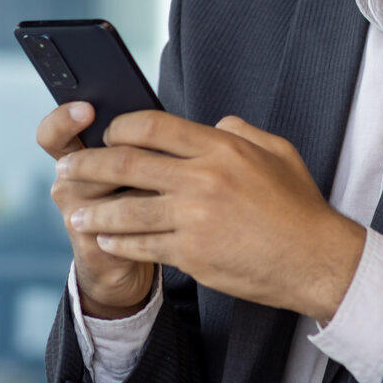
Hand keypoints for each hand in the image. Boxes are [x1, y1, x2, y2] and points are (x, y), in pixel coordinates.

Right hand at [37, 101, 156, 317]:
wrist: (129, 262)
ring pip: (110, 186)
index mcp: (75, 157)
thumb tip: (165, 124)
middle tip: (137, 147)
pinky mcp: (89, 238)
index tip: (87, 110)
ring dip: (143, 182)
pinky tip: (167, 214)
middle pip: (84, 160)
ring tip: (168, 186)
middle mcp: (67, 182)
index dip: (63, 120)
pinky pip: (120, 217)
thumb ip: (136, 143)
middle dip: (115, 154)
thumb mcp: (134, 168)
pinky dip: (147, 212)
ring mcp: (74, 212)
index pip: (52, 133)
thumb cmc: (137, 202)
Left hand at [56, 111, 367, 321]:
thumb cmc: (298, 207)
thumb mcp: (276, 153)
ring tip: (75, 214)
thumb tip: (214, 123)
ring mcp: (195, 218)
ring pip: (126, 210)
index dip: (120, 127)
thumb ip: (241, 132)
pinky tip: (104, 242)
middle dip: (88, 166)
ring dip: (94, 212)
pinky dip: (118, 243)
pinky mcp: (193, 254)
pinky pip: (143, 245)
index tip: (105, 134)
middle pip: (126, 164)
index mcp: (220, 148)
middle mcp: (203, 179)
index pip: (152, 126)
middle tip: (67, 170)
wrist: (316, 260)